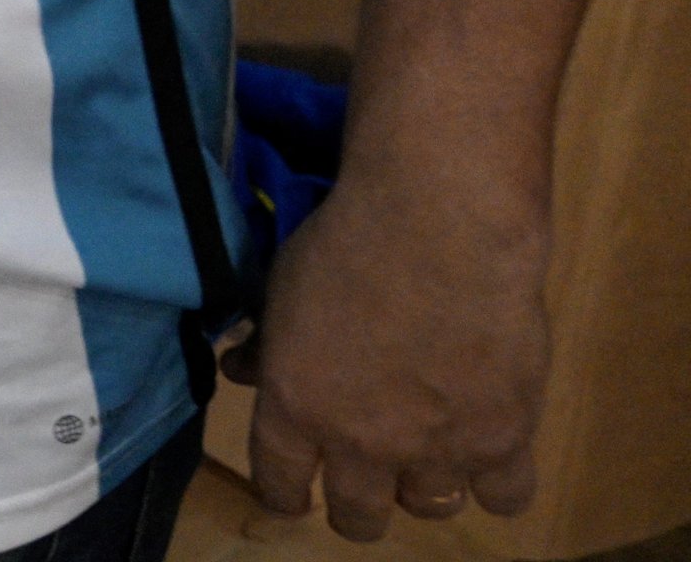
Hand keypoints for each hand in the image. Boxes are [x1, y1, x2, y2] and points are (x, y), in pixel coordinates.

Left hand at [229, 180, 550, 537]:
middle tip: (366, 482)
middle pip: (359, 517)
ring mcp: (436, 448)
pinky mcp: (502, 439)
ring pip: (429, 509)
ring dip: (424, 486)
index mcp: (296, 408)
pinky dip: (496, 483)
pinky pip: (505, 498)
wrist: (440, 227)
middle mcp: (362, 444)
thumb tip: (239, 370)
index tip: (296, 495)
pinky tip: (489, 455)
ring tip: (428, 457)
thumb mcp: (280, 290)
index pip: (281, 484)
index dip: (286, 494)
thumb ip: (264, 344)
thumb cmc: (346, 243)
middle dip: (357, 506)